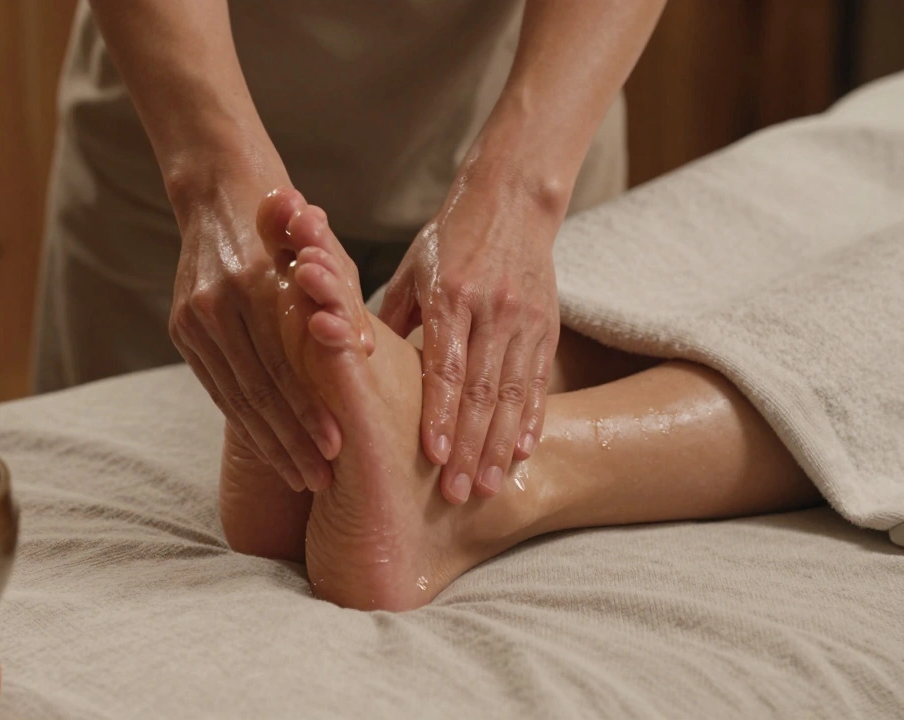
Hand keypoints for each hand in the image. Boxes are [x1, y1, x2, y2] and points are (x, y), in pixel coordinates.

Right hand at [169, 183, 341, 492]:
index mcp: (260, 283)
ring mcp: (195, 315)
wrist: (222, 195)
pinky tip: (267, 448)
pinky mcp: (180, 325)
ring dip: (268, 442)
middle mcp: (221, 301)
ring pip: (234, 395)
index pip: (285, 364)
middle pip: (258, 389)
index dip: (309, 411)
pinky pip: (216, 384)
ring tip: (298, 478)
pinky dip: (243, 420)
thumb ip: (344, 302)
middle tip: (319, 482)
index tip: (336, 449)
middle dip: (290, 441)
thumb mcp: (328, 254)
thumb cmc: (295, 228)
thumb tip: (369, 353)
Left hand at [379, 174, 562, 504]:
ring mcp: (525, 320)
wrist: (512, 200)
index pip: (445, 366)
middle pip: (481, 390)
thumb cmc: (447, 240)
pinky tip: (522, 453)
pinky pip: (539, 381)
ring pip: (513, 393)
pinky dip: (531, 419)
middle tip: (456, 493)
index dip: (439, 414)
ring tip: (487, 487)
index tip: (431, 456)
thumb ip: (386, 316)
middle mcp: (493, 310)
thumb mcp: (410, 270)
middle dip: (469, 446)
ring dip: (499, 445)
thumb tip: (355, 358)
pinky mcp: (548, 326)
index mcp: (451, 296)